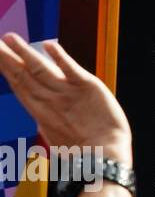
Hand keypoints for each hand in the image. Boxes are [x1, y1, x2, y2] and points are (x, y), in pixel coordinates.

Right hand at [0, 34, 131, 164]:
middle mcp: (50, 100)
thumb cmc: (83, 151)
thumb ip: (48, 119)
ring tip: (9, 38)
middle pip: (24, 75)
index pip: (21, 85)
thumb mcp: (58, 133)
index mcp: (41, 112)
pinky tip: (48, 45)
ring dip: (25, 53)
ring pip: (41, 69)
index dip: (8, 70)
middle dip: (8, 58)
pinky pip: (71, 69)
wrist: (103, 158)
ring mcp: (67, 94)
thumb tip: (40, 115)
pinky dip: (59, 57)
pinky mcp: (88, 88)